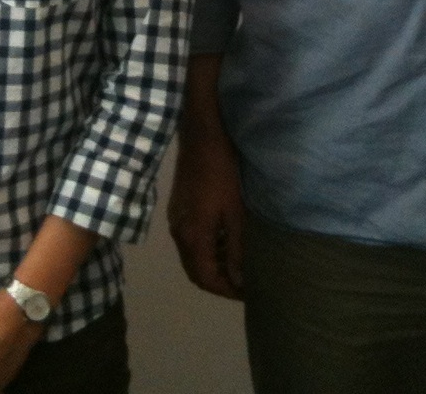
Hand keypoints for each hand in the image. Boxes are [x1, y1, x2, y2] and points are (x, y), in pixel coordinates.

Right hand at [168, 54, 245, 298]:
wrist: (201, 132)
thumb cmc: (222, 170)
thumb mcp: (236, 211)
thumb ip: (238, 248)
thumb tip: (240, 281)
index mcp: (192, 235)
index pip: (206, 278)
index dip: (227, 291)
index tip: (249, 293)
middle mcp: (179, 231)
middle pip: (195, 270)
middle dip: (219, 281)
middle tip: (245, 283)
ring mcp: (176, 217)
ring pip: (193, 255)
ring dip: (214, 264)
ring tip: (240, 263)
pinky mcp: (179, 206)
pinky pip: (191, 239)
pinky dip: (208, 248)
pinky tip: (227, 239)